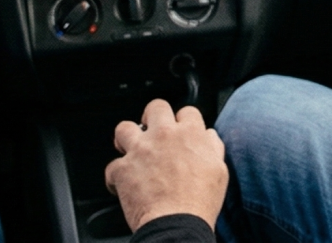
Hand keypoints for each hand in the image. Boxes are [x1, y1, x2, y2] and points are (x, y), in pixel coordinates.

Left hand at [104, 100, 227, 232]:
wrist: (177, 223)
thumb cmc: (200, 202)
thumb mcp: (219, 171)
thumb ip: (212, 147)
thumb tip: (208, 137)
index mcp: (189, 134)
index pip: (187, 111)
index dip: (183, 121)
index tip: (181, 131)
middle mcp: (163, 136)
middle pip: (155, 107)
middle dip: (152, 117)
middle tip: (152, 132)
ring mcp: (141, 150)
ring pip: (124, 128)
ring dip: (126, 139)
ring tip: (131, 150)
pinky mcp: (123, 169)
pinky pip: (112, 167)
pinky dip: (116, 176)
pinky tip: (123, 184)